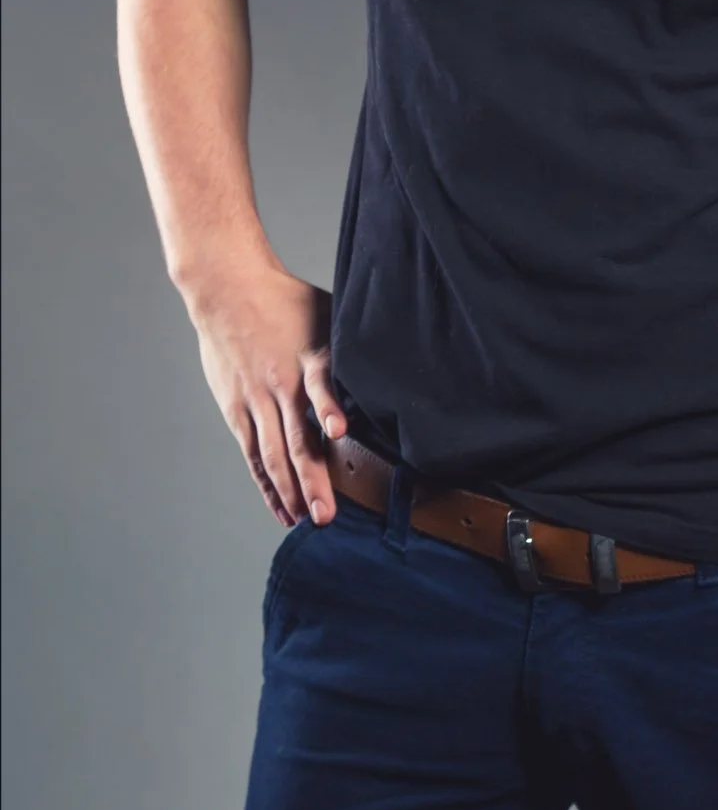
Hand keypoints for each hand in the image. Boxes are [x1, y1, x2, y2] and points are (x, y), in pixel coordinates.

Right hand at [189, 265, 346, 526]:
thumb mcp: (328, 312)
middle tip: (327, 515)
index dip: (329, 407)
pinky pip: (253, 454)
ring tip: (306, 520)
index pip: (321, 384)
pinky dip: (267, 483)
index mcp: (308, 357)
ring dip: (290, 490)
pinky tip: (281, 508)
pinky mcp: (236, 409)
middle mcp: (280, 383)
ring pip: (273, 454)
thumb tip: (396, 357)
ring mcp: (256, 399)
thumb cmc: (286, 300)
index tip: (338, 430)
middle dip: (312, 479)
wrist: (228, 289)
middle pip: (295, 437)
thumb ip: (352, 343)